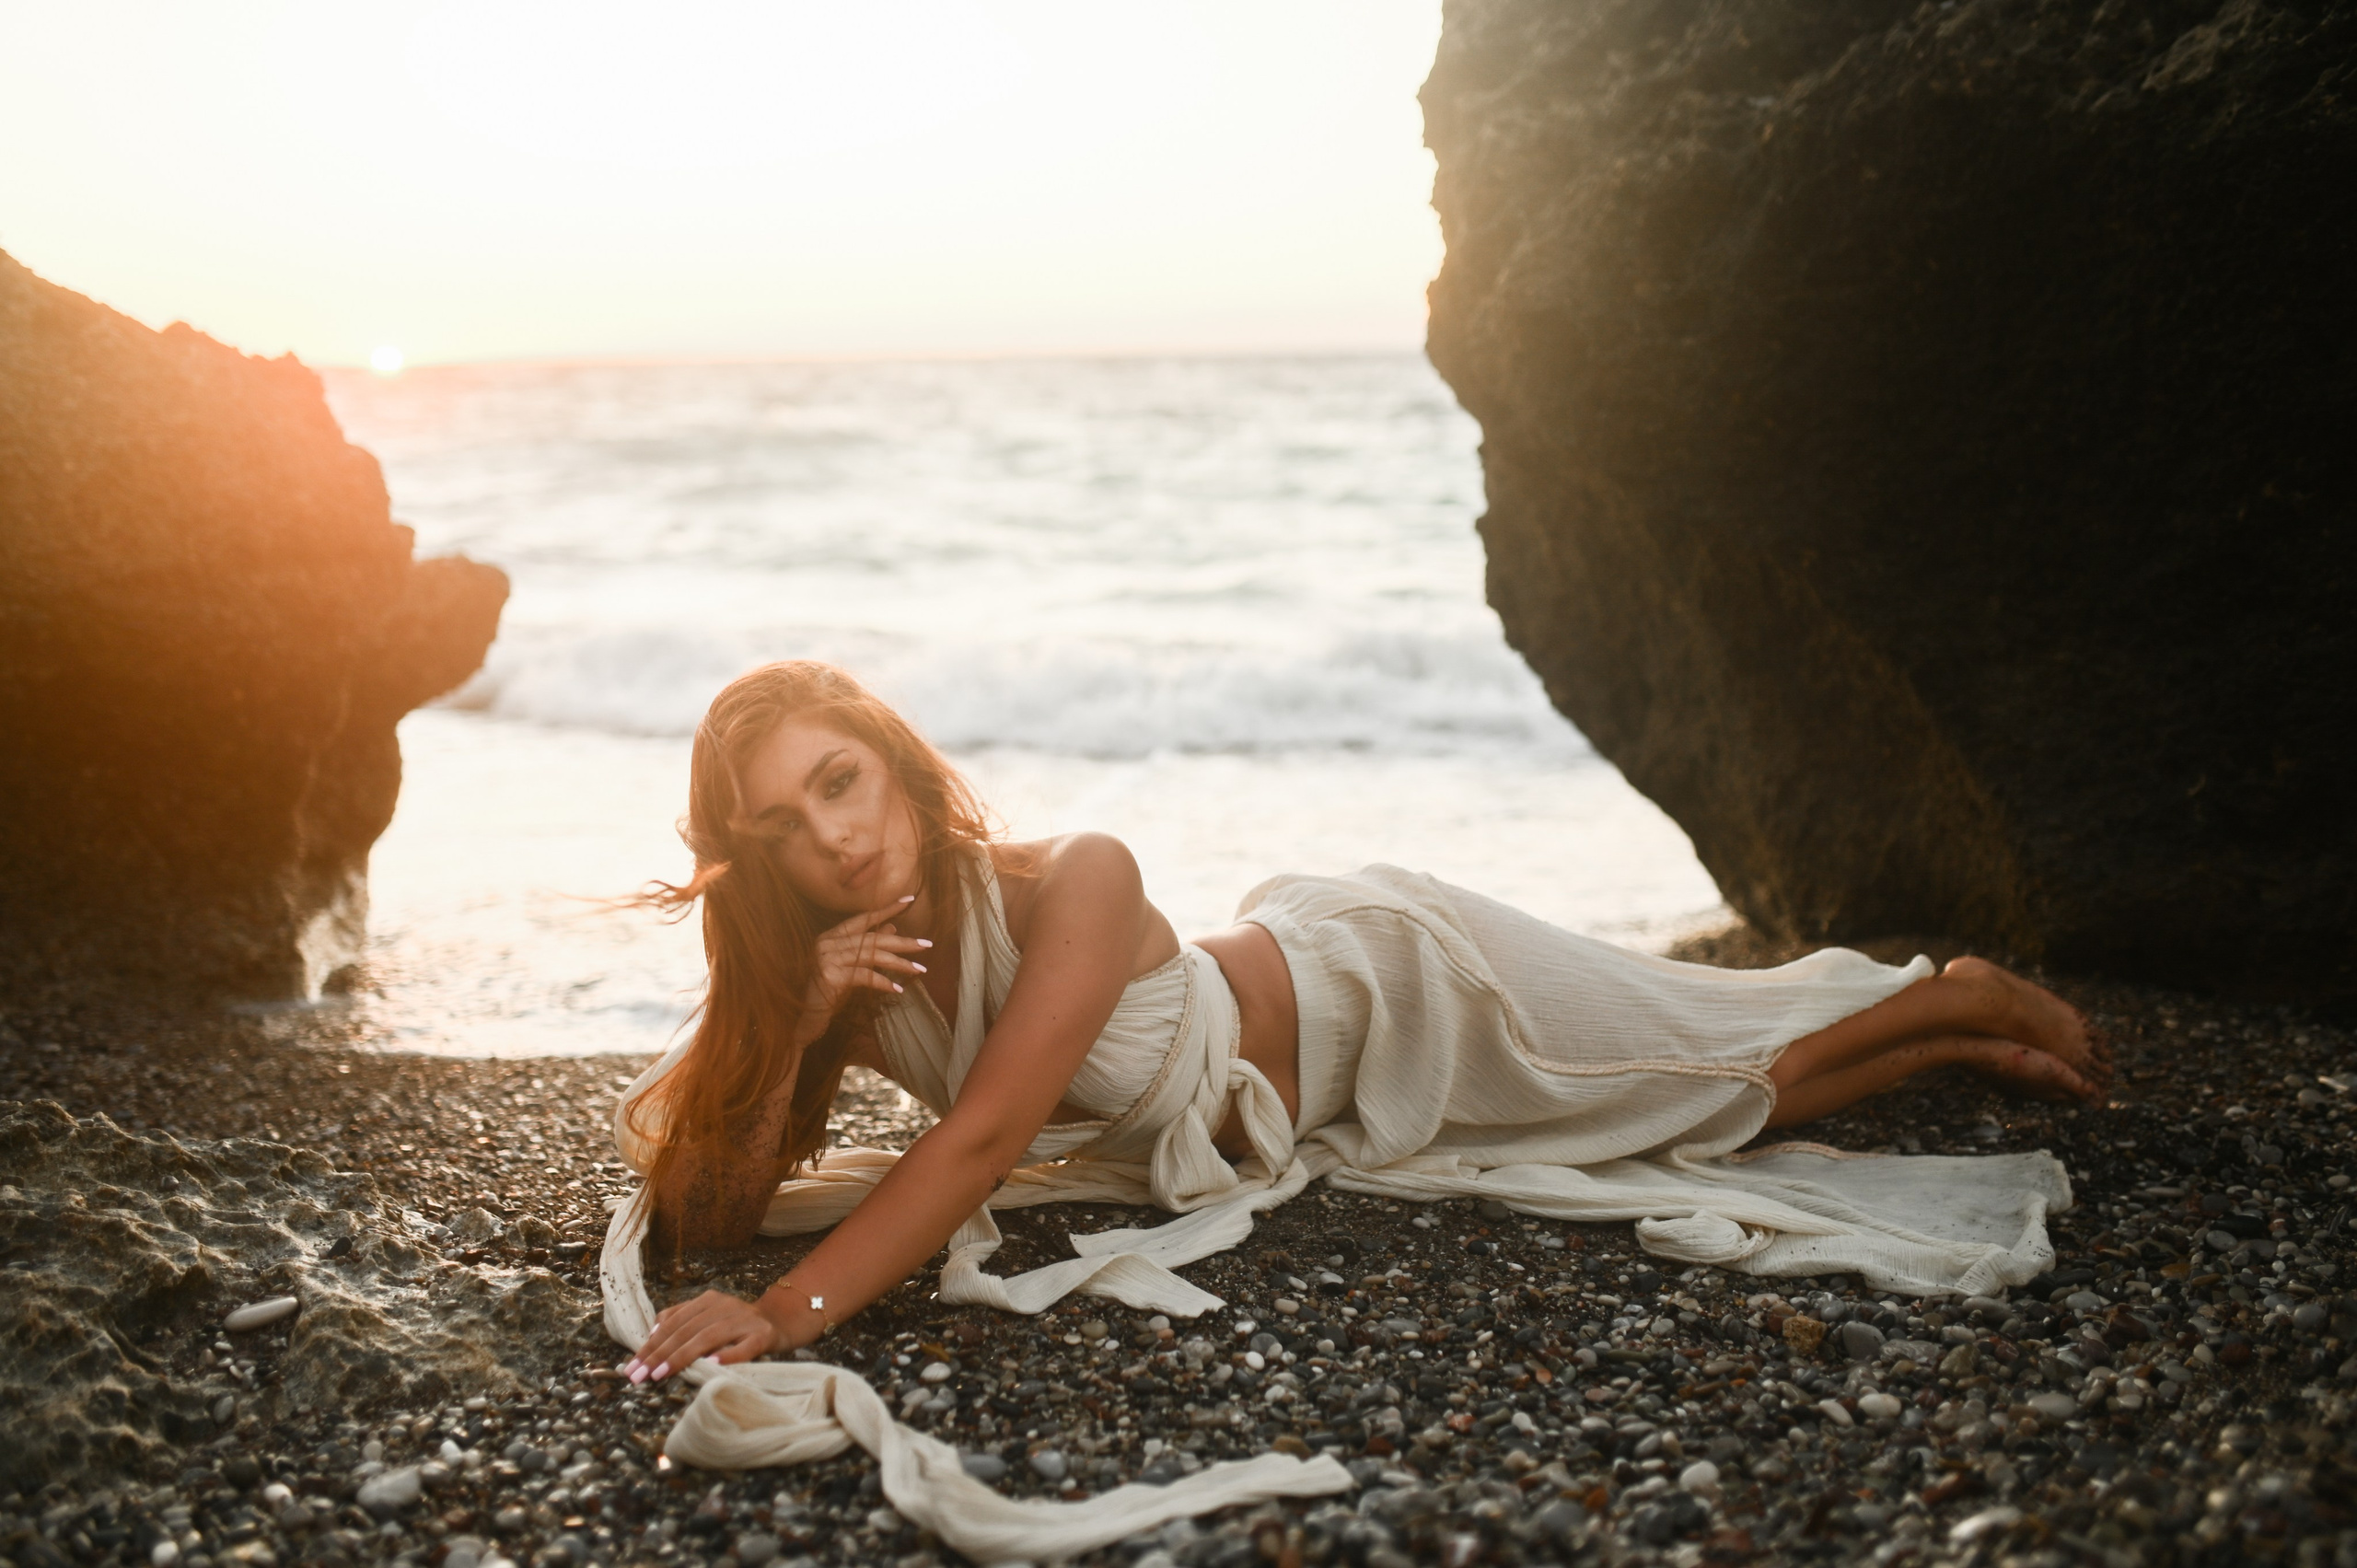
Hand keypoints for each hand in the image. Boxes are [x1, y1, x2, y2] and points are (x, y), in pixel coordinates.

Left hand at [621, 1288, 783, 1383]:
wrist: (781, 1321)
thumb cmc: (738, 1325)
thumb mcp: (708, 1316)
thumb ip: (681, 1319)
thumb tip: (652, 1333)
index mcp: (708, 1300)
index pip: (673, 1323)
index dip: (651, 1344)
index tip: (632, 1366)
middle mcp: (725, 1306)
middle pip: (686, 1330)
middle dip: (659, 1354)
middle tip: (640, 1375)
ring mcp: (745, 1321)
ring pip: (708, 1337)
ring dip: (683, 1356)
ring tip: (662, 1373)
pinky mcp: (763, 1336)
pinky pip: (743, 1348)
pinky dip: (727, 1356)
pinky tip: (710, 1364)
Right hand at [798, 898, 933, 1042]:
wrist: (806, 1018)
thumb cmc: (829, 992)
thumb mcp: (853, 967)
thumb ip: (869, 947)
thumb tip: (893, 927)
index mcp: (831, 936)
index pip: (863, 918)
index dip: (887, 909)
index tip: (910, 900)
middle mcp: (826, 943)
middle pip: (872, 938)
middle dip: (903, 942)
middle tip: (927, 945)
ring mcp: (826, 958)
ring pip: (871, 956)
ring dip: (899, 964)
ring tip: (920, 970)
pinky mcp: (828, 976)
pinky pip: (864, 976)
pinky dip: (883, 982)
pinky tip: (898, 989)